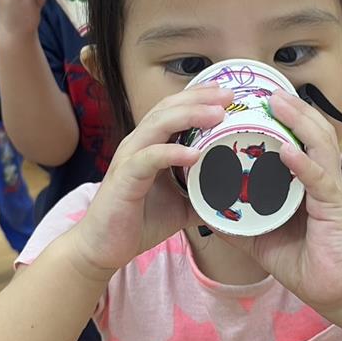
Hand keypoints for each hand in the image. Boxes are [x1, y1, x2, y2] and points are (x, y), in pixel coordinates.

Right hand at [70, 84, 233, 276]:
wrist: (104, 247)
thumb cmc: (138, 221)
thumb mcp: (181, 205)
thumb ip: (204, 193)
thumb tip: (237, 195)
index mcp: (150, 145)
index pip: (174, 110)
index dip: (200, 97)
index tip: (229, 93)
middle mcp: (138, 144)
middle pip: (168, 108)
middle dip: (199, 98)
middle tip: (229, 95)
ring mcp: (130, 159)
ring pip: (158, 125)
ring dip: (189, 116)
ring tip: (218, 115)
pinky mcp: (125, 178)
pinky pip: (149, 158)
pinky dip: (172, 153)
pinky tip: (195, 154)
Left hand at [224, 91, 341, 310]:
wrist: (332, 290)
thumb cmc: (302, 261)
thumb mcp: (260, 236)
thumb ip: (237, 221)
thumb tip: (204, 209)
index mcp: (305, 180)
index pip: (297, 138)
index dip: (282, 118)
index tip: (256, 100)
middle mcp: (320, 178)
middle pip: (311, 131)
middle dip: (291, 108)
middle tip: (265, 90)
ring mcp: (329, 190)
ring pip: (319, 144)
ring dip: (299, 121)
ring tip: (278, 103)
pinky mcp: (334, 208)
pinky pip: (319, 180)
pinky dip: (302, 163)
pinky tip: (286, 149)